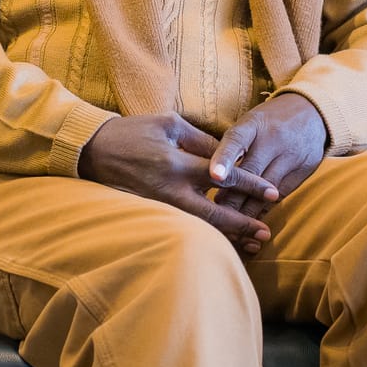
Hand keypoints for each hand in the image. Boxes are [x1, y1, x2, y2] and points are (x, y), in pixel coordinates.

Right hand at [79, 113, 279, 254]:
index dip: (250, 184)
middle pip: (213, 214)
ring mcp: (159, 206)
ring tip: (251, 243)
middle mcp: (170, 190)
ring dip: (227, 235)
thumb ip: (201, 140)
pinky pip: (184, 226)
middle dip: (242, 224)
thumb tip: (228, 156)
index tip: (273, 192)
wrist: (92, 150)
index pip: (222, 177)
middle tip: (266, 232)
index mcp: (177, 164)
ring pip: (199, 227)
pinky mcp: (150, 213)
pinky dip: (206, 234)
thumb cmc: (133, 132)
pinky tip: (222, 239)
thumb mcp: (169, 124)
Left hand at [209, 93, 327, 222]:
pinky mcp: (304, 170)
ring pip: (266, 189)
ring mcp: (291, 155)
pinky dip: (265, 207)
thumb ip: (231, 147)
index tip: (215, 176)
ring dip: (247, 208)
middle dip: (231, 197)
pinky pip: (281, 194)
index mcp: (254, 124)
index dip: (224, 159)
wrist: (313, 112)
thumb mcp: (250, 123)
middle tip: (214, 213)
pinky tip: (252, 218)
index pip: (236, 141)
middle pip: (250, 172)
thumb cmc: (269, 122)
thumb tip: (207, 176)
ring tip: (230, 223)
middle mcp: (273, 139)